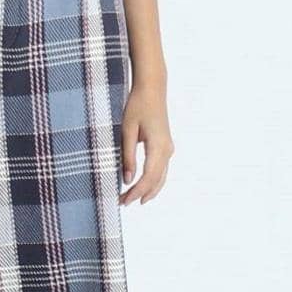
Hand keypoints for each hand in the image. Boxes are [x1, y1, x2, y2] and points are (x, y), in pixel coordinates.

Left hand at [120, 83, 174, 205]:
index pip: (148, 177)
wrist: (153, 89)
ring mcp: (168, 149)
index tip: (124, 200)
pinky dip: (153, 182)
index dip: (136, 192)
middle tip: (123, 203)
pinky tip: (142, 188)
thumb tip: (127, 180)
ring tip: (132, 200)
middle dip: (140, 194)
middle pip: (156, 181)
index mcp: (158, 146)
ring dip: (147, 190)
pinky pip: (161, 170)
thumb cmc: (137, 106)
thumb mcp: (127, 131)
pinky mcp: (166, 147)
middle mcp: (167, 150)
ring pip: (161, 178)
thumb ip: (127, 156)